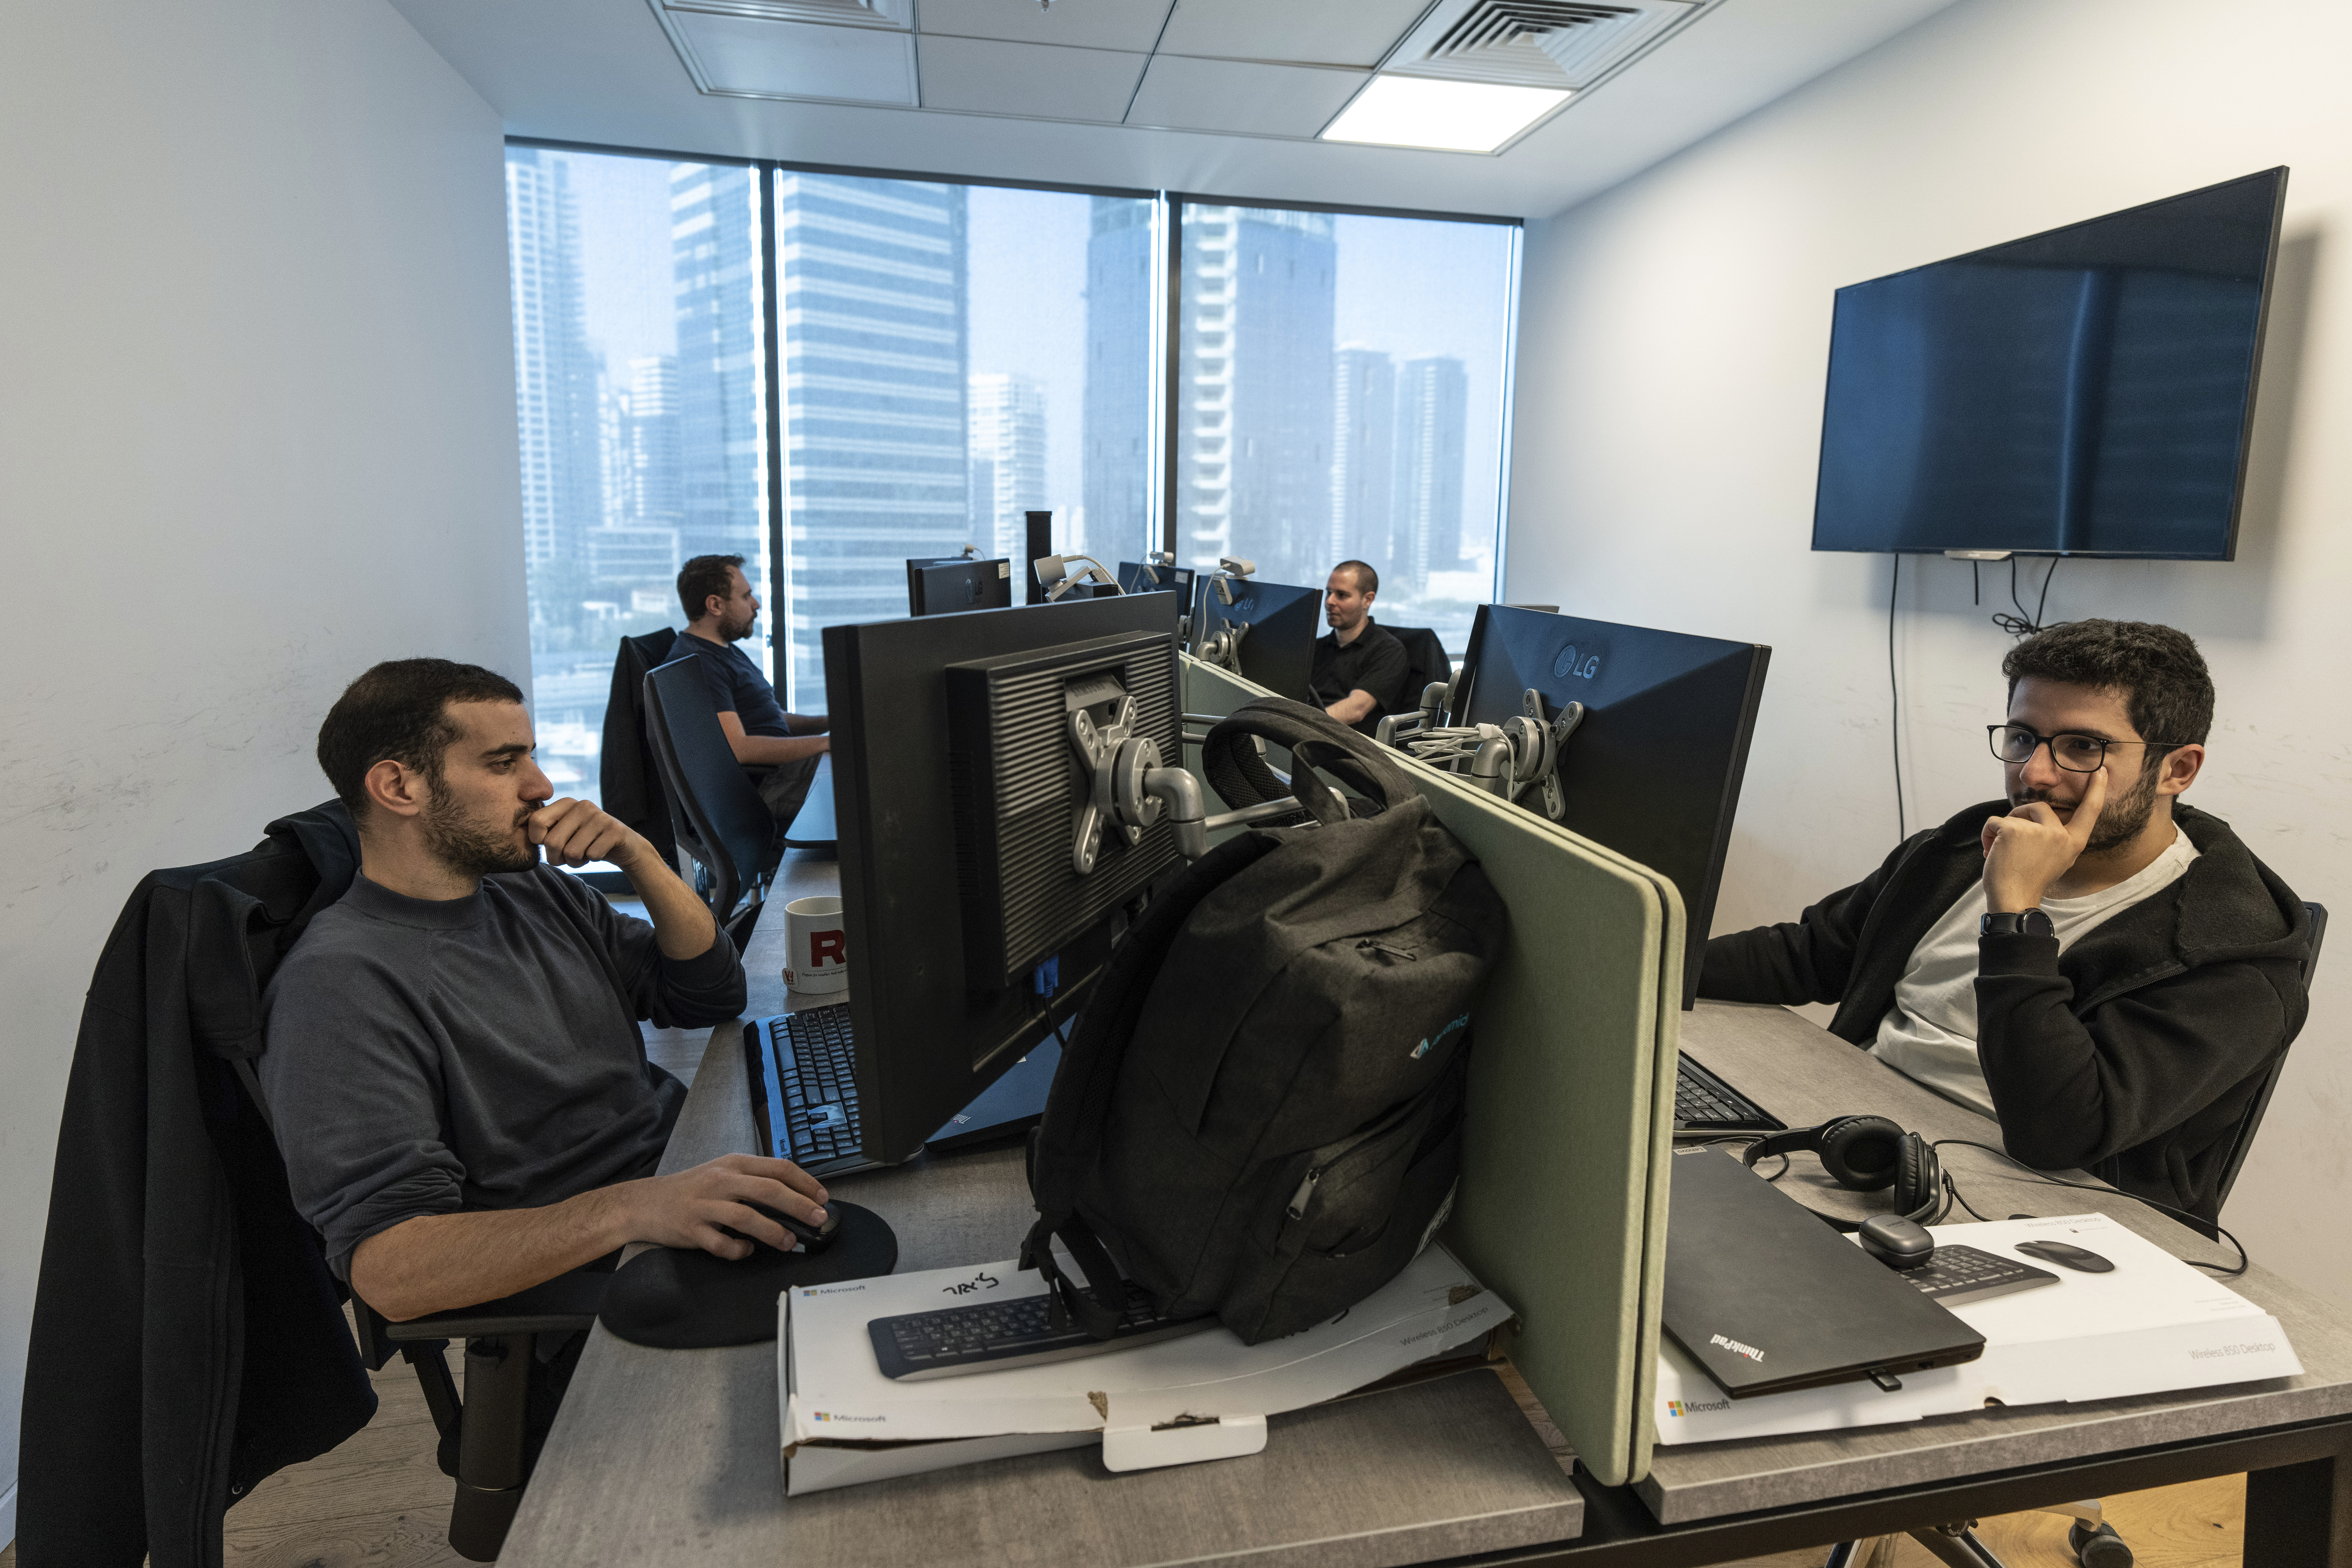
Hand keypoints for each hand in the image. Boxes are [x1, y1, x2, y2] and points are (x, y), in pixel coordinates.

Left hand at [527, 797, 644, 868]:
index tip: (548, 844)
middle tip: (567, 857)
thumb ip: (546, 830)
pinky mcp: (615, 830)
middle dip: (557, 858)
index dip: (538, 841)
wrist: (623, 845)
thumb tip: (522, 837)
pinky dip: (593, 860)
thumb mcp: (564, 831)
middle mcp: (582, 805)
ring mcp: (599, 816)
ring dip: (576, 861)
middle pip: (552, 842)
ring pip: (572, 852)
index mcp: (565, 803)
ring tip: (584, 854)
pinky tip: (599, 852)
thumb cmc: (586, 841)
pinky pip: (592, 855)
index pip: (536, 821)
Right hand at [613, 1154, 829, 1259]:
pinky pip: (720, 1243)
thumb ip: (754, 1180)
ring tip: (790, 1242)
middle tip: (818, 1218)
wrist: (645, 1202)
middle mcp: (721, 1180)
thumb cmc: (692, 1189)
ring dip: (773, 1231)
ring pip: (746, 1216)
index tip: (823, 1196)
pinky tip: (746, 1251)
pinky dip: (737, 1249)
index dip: (805, 1182)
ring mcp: (705, 1205)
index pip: (778, 1167)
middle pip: (768, 1190)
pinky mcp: (691, 1229)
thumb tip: (794, 1195)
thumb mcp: (723, 1172)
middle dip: (799, 1204)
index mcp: (734, 1164)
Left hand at [1981, 765, 2106, 911]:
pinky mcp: (2014, 830)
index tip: (2101, 771)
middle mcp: (2060, 835)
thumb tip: (2040, 821)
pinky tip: (1990, 853)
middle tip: (2010, 840)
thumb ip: (2054, 839)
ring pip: (2013, 816)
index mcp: (2073, 843)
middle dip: (2021, 816)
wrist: (2013, 900)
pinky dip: (1987, 835)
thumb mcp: (2054, 860)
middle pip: (2040, 807)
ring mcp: (2038, 831)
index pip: (2090, 812)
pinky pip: (1994, 822)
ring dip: (2000, 833)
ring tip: (2000, 854)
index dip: (2097, 790)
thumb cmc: (2028, 882)